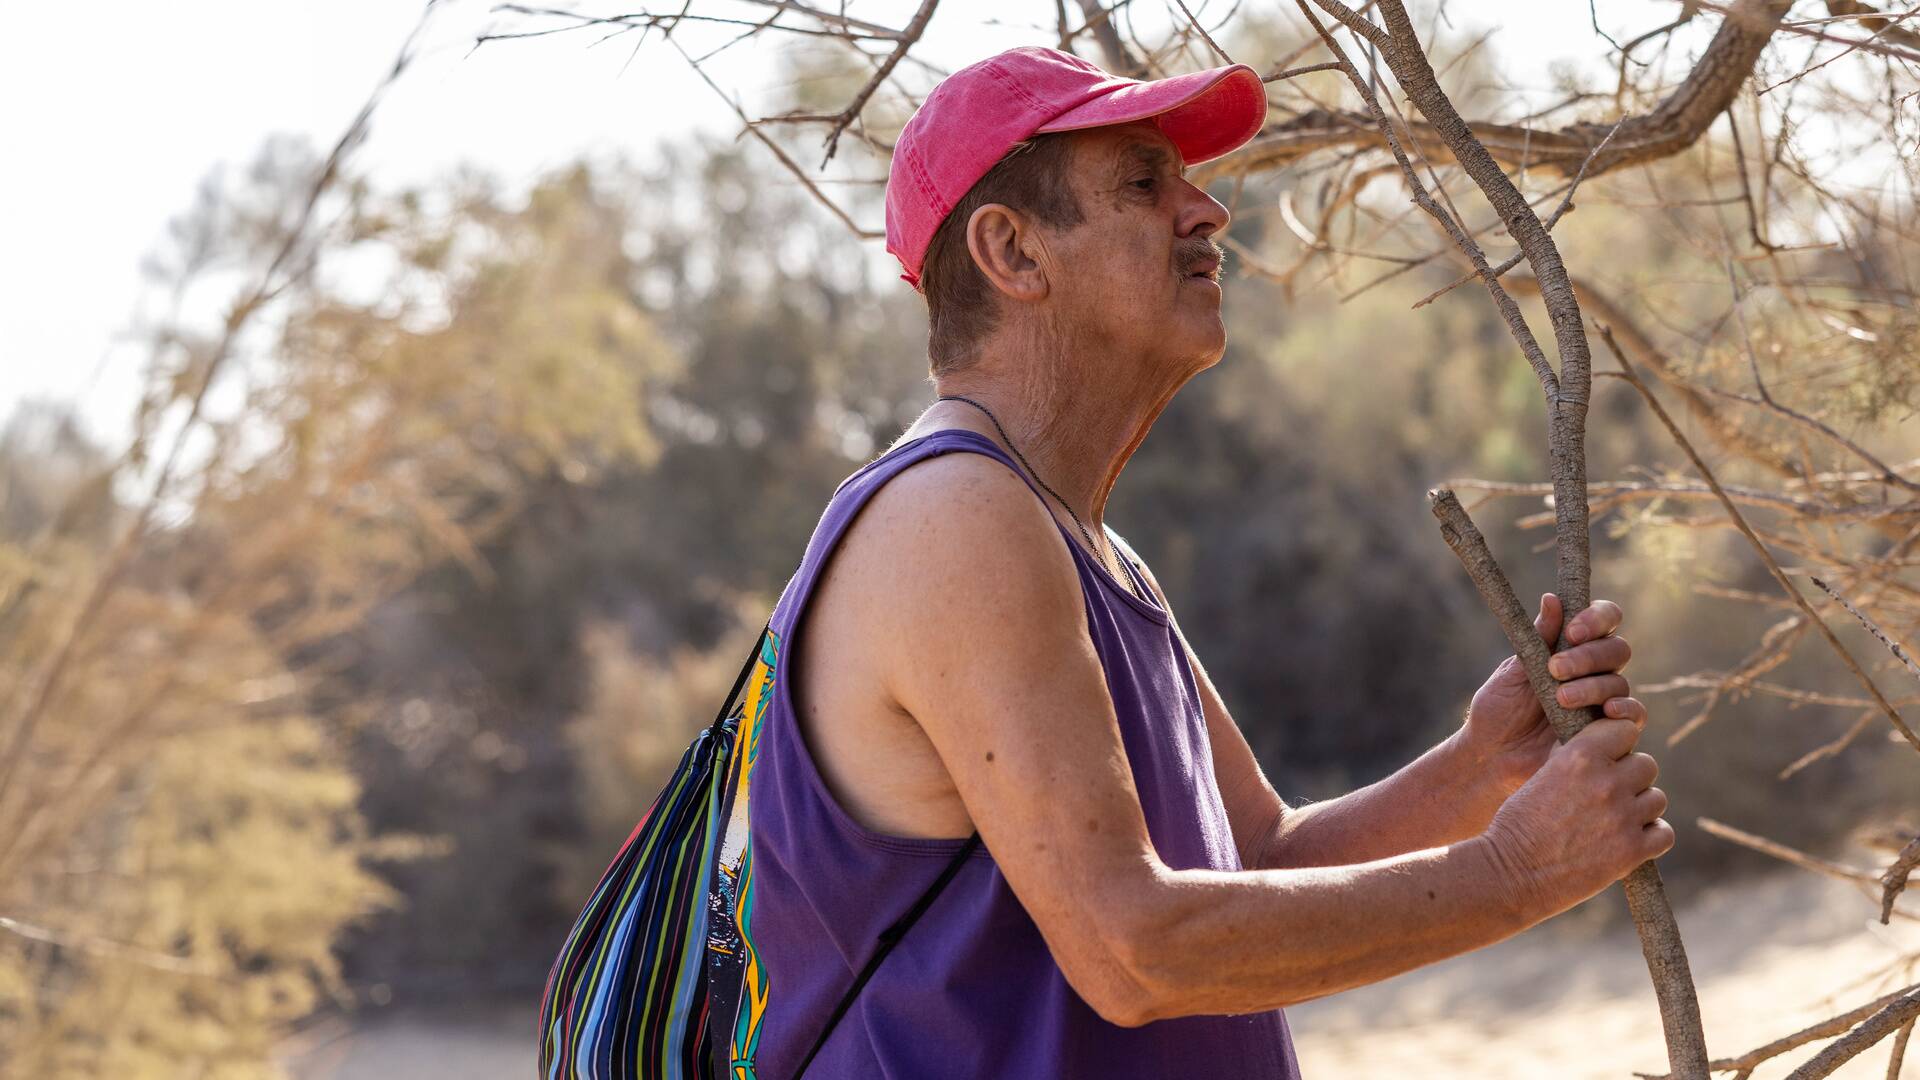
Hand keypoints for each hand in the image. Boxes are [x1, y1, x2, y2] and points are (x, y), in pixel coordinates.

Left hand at [1463, 594, 1646, 793]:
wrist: (1490, 758)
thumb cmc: (1497, 710)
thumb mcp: (1512, 672)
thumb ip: (1537, 638)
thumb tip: (1552, 599)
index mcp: (1570, 649)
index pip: (1603, 620)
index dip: (1596, 618)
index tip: (1572, 630)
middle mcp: (1593, 673)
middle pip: (1616, 649)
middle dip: (1588, 655)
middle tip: (1556, 669)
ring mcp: (1603, 702)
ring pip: (1620, 682)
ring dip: (1592, 686)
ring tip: (1560, 698)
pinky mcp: (1610, 733)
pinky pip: (1634, 716)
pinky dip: (1626, 709)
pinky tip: (1606, 711)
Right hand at [1480, 717, 1673, 919]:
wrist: (1510, 872)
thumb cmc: (1518, 823)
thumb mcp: (1542, 775)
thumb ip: (1576, 760)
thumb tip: (1603, 751)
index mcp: (1579, 756)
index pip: (1624, 729)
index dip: (1617, 743)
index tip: (1607, 757)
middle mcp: (1606, 781)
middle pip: (1646, 765)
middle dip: (1631, 777)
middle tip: (1609, 795)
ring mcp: (1622, 816)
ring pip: (1656, 799)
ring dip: (1640, 808)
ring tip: (1615, 821)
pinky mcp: (1632, 851)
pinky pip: (1664, 833)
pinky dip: (1650, 837)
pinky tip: (1628, 841)